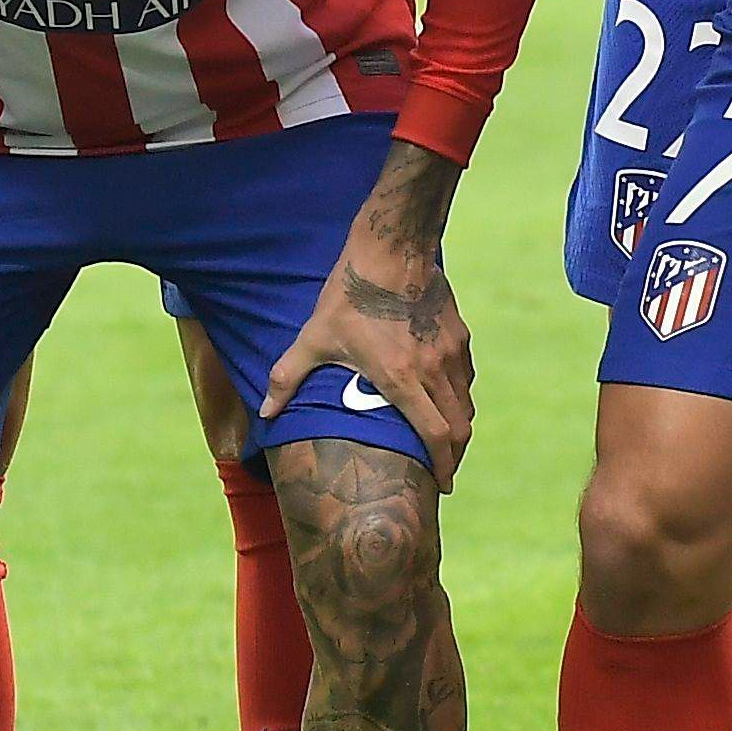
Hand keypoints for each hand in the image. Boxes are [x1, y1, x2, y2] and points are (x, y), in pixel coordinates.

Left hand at [277, 172, 475, 483]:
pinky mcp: (458, 332)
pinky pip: (465, 374)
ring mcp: (450, 350)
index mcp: (401, 378)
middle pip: (460, 426)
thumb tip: (265, 411)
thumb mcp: (314, 338)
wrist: (390, 248)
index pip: (435, 435)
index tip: (441, 482)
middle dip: (454, 454)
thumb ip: (288, 378)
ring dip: (458, 424)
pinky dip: (459, 393)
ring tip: (445, 437)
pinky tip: (445, 394)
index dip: (442, 464)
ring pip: (465, 401)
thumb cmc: (349, 295)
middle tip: (444, 469)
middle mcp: (433, 369)